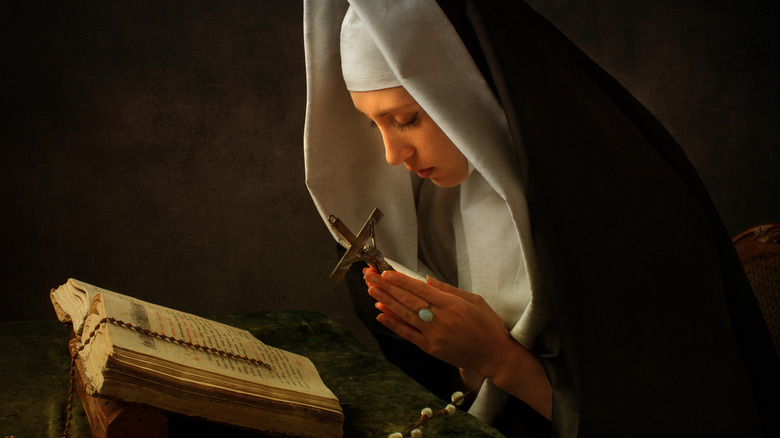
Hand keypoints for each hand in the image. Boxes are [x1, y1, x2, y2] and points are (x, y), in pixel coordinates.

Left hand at [364, 268, 552, 418]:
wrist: (495, 355)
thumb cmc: (488, 325)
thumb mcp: (475, 300)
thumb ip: (449, 290)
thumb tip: (426, 280)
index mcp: (452, 305)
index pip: (420, 289)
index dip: (401, 281)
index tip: (385, 273)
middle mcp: (440, 319)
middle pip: (408, 300)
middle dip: (386, 287)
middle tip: (369, 277)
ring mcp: (434, 335)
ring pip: (405, 315)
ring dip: (386, 302)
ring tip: (371, 291)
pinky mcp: (431, 348)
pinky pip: (408, 334)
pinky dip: (394, 324)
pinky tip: (380, 314)